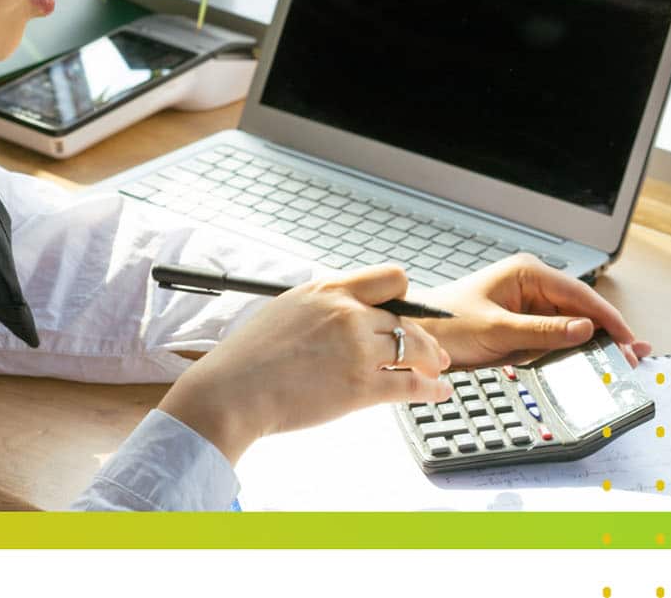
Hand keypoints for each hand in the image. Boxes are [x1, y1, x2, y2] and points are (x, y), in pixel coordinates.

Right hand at [157, 264, 453, 464]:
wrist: (232, 392)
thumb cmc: (249, 358)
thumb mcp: (286, 310)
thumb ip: (321, 307)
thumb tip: (343, 314)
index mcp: (327, 289)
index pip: (390, 278)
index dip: (403, 298)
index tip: (405, 315)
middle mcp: (347, 313)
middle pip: (407, 318)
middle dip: (424, 336)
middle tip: (433, 351)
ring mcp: (358, 348)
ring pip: (416, 349)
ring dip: (432, 362)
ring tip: (438, 372)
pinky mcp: (361, 386)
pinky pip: (411, 384)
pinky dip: (431, 389)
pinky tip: (438, 393)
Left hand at [413, 253, 652, 368]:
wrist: (415, 335)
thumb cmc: (445, 322)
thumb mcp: (496, 330)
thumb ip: (543, 332)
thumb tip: (585, 329)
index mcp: (527, 273)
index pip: (580, 294)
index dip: (608, 318)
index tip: (628, 341)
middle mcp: (531, 285)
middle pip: (581, 310)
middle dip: (607, 333)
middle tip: (631, 359)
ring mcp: (528, 305)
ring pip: (572, 325)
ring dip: (593, 344)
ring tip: (620, 364)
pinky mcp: (523, 325)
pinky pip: (555, 337)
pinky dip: (573, 350)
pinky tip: (591, 362)